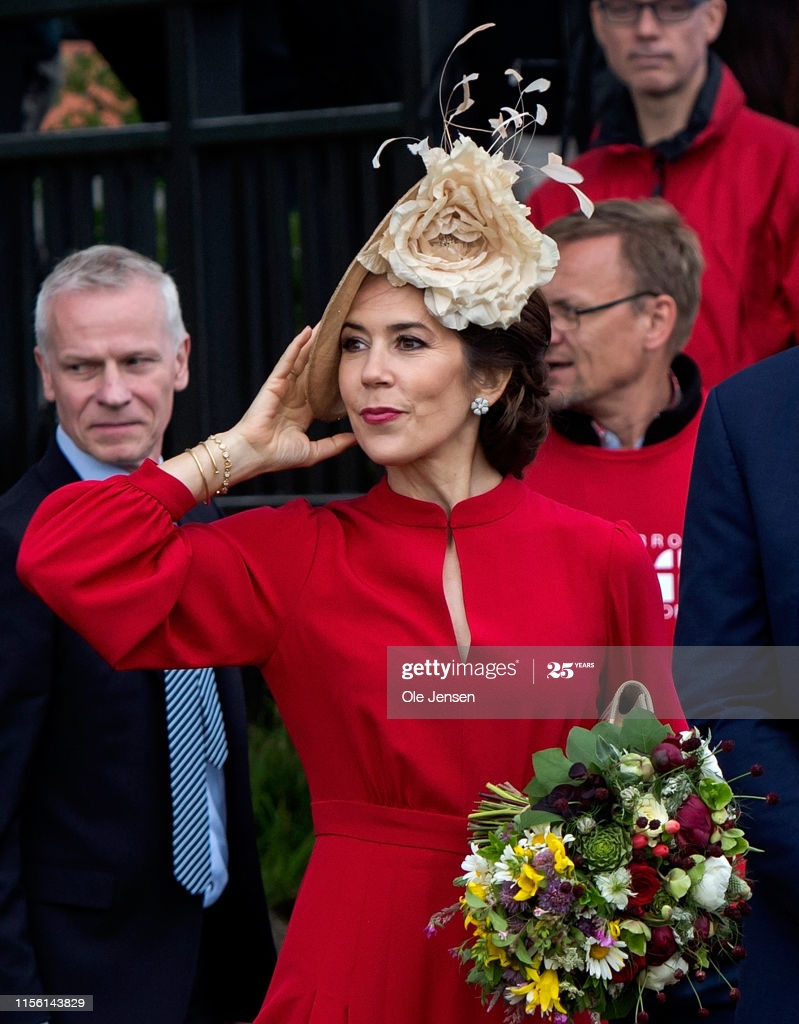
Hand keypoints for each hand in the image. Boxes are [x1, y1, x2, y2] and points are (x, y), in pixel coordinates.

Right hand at [215, 326, 356, 483]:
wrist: (255, 455)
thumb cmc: (278, 456)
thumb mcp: (314, 451)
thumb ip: (335, 444)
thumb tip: (357, 439)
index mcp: (304, 412)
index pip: (324, 389)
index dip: (336, 376)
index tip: (351, 364)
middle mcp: (295, 397)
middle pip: (315, 369)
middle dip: (327, 353)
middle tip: (342, 335)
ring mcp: (284, 387)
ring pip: (303, 360)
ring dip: (314, 342)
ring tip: (328, 324)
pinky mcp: (274, 382)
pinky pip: (287, 360)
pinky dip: (297, 345)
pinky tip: (307, 331)